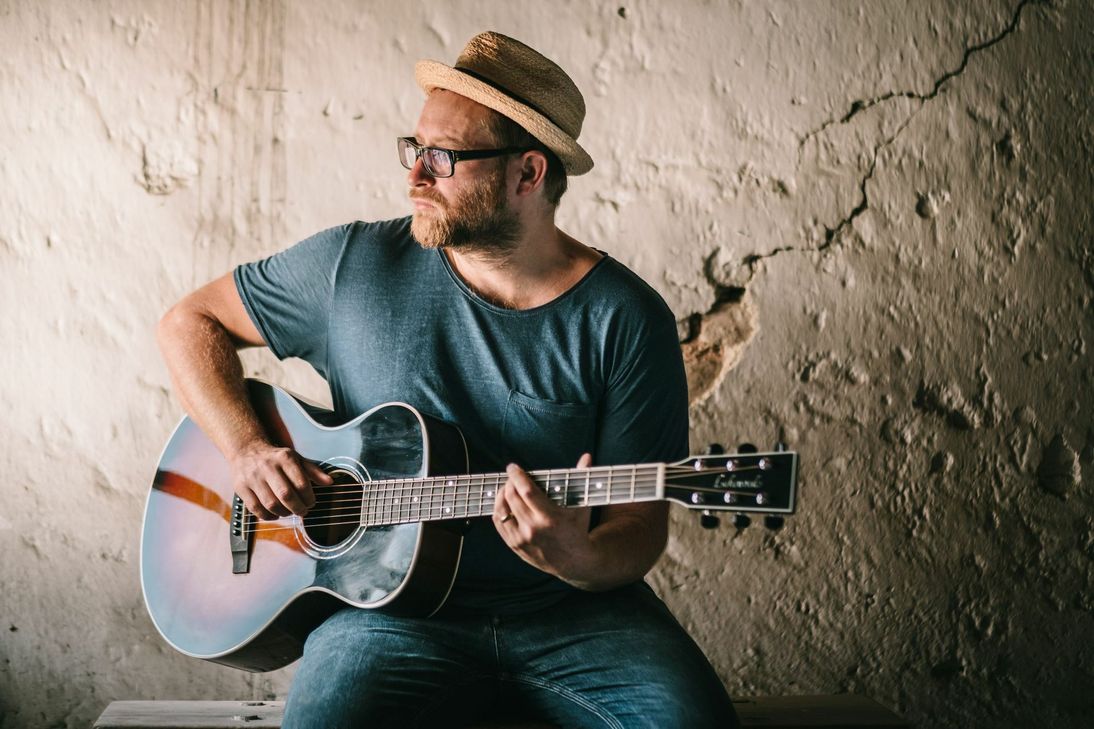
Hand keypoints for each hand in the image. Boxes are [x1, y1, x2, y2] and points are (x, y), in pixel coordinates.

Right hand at [229, 442, 331, 520]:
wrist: (247, 450)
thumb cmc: (277, 458)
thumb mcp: (297, 459)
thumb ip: (313, 471)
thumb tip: (329, 482)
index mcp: (285, 458)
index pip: (301, 482)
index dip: (309, 497)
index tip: (312, 502)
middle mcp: (268, 467)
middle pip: (286, 495)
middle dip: (298, 508)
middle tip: (303, 511)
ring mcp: (253, 477)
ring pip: (270, 504)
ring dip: (283, 513)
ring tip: (289, 512)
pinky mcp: (241, 487)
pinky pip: (255, 509)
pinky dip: (268, 516)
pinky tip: (275, 514)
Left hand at [493, 453, 596, 583]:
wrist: (574, 562)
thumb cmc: (578, 530)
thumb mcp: (582, 506)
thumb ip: (582, 478)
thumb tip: (587, 456)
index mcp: (550, 518)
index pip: (526, 491)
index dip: (517, 476)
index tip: (513, 467)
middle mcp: (534, 529)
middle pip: (512, 497)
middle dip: (509, 482)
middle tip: (512, 476)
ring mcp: (522, 539)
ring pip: (501, 510)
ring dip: (501, 494)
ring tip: (507, 487)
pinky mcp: (514, 545)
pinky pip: (498, 523)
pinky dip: (498, 510)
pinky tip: (504, 502)